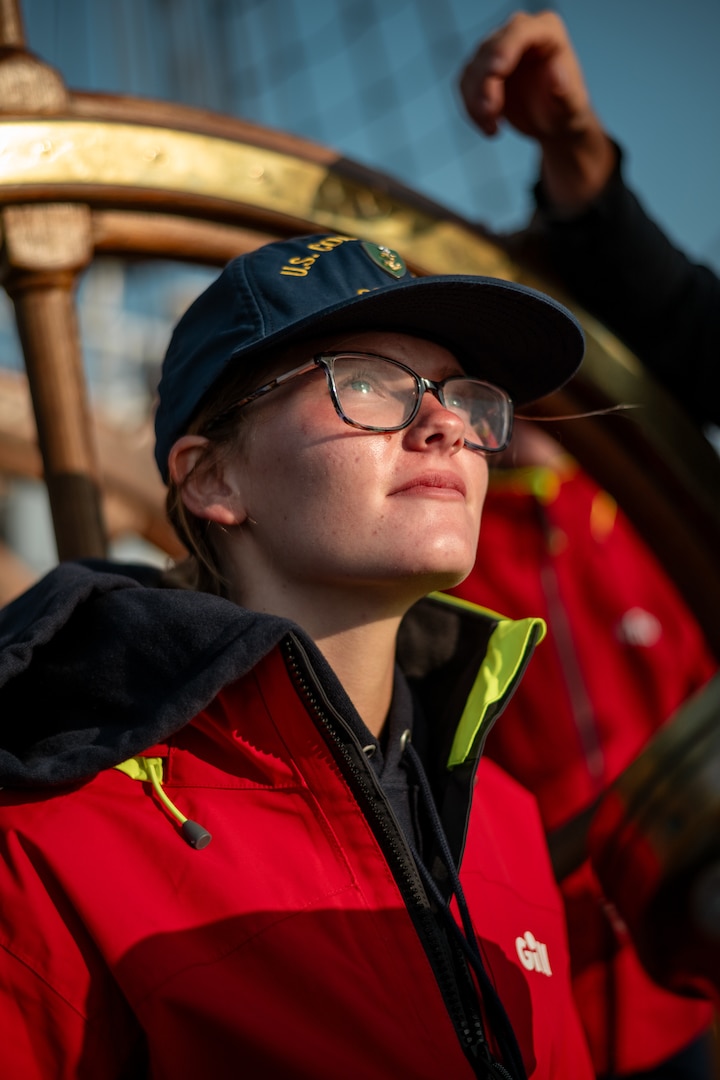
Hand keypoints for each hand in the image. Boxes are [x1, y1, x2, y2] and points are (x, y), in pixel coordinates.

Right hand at [459, 10, 615, 207]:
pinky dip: (471, 109)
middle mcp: (519, 34)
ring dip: (475, 101)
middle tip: (490, 115)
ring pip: (473, 69)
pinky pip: (466, 85)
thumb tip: (557, 74)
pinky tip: (489, 127)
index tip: (496, 72)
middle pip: (490, 50)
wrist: (552, 123)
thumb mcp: (571, 107)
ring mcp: (497, 50)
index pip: (519, 30)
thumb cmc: (565, 111)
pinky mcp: (482, 69)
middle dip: (485, 83)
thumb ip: (566, 92)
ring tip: (493, 129)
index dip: (505, 48)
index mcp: (546, 31)